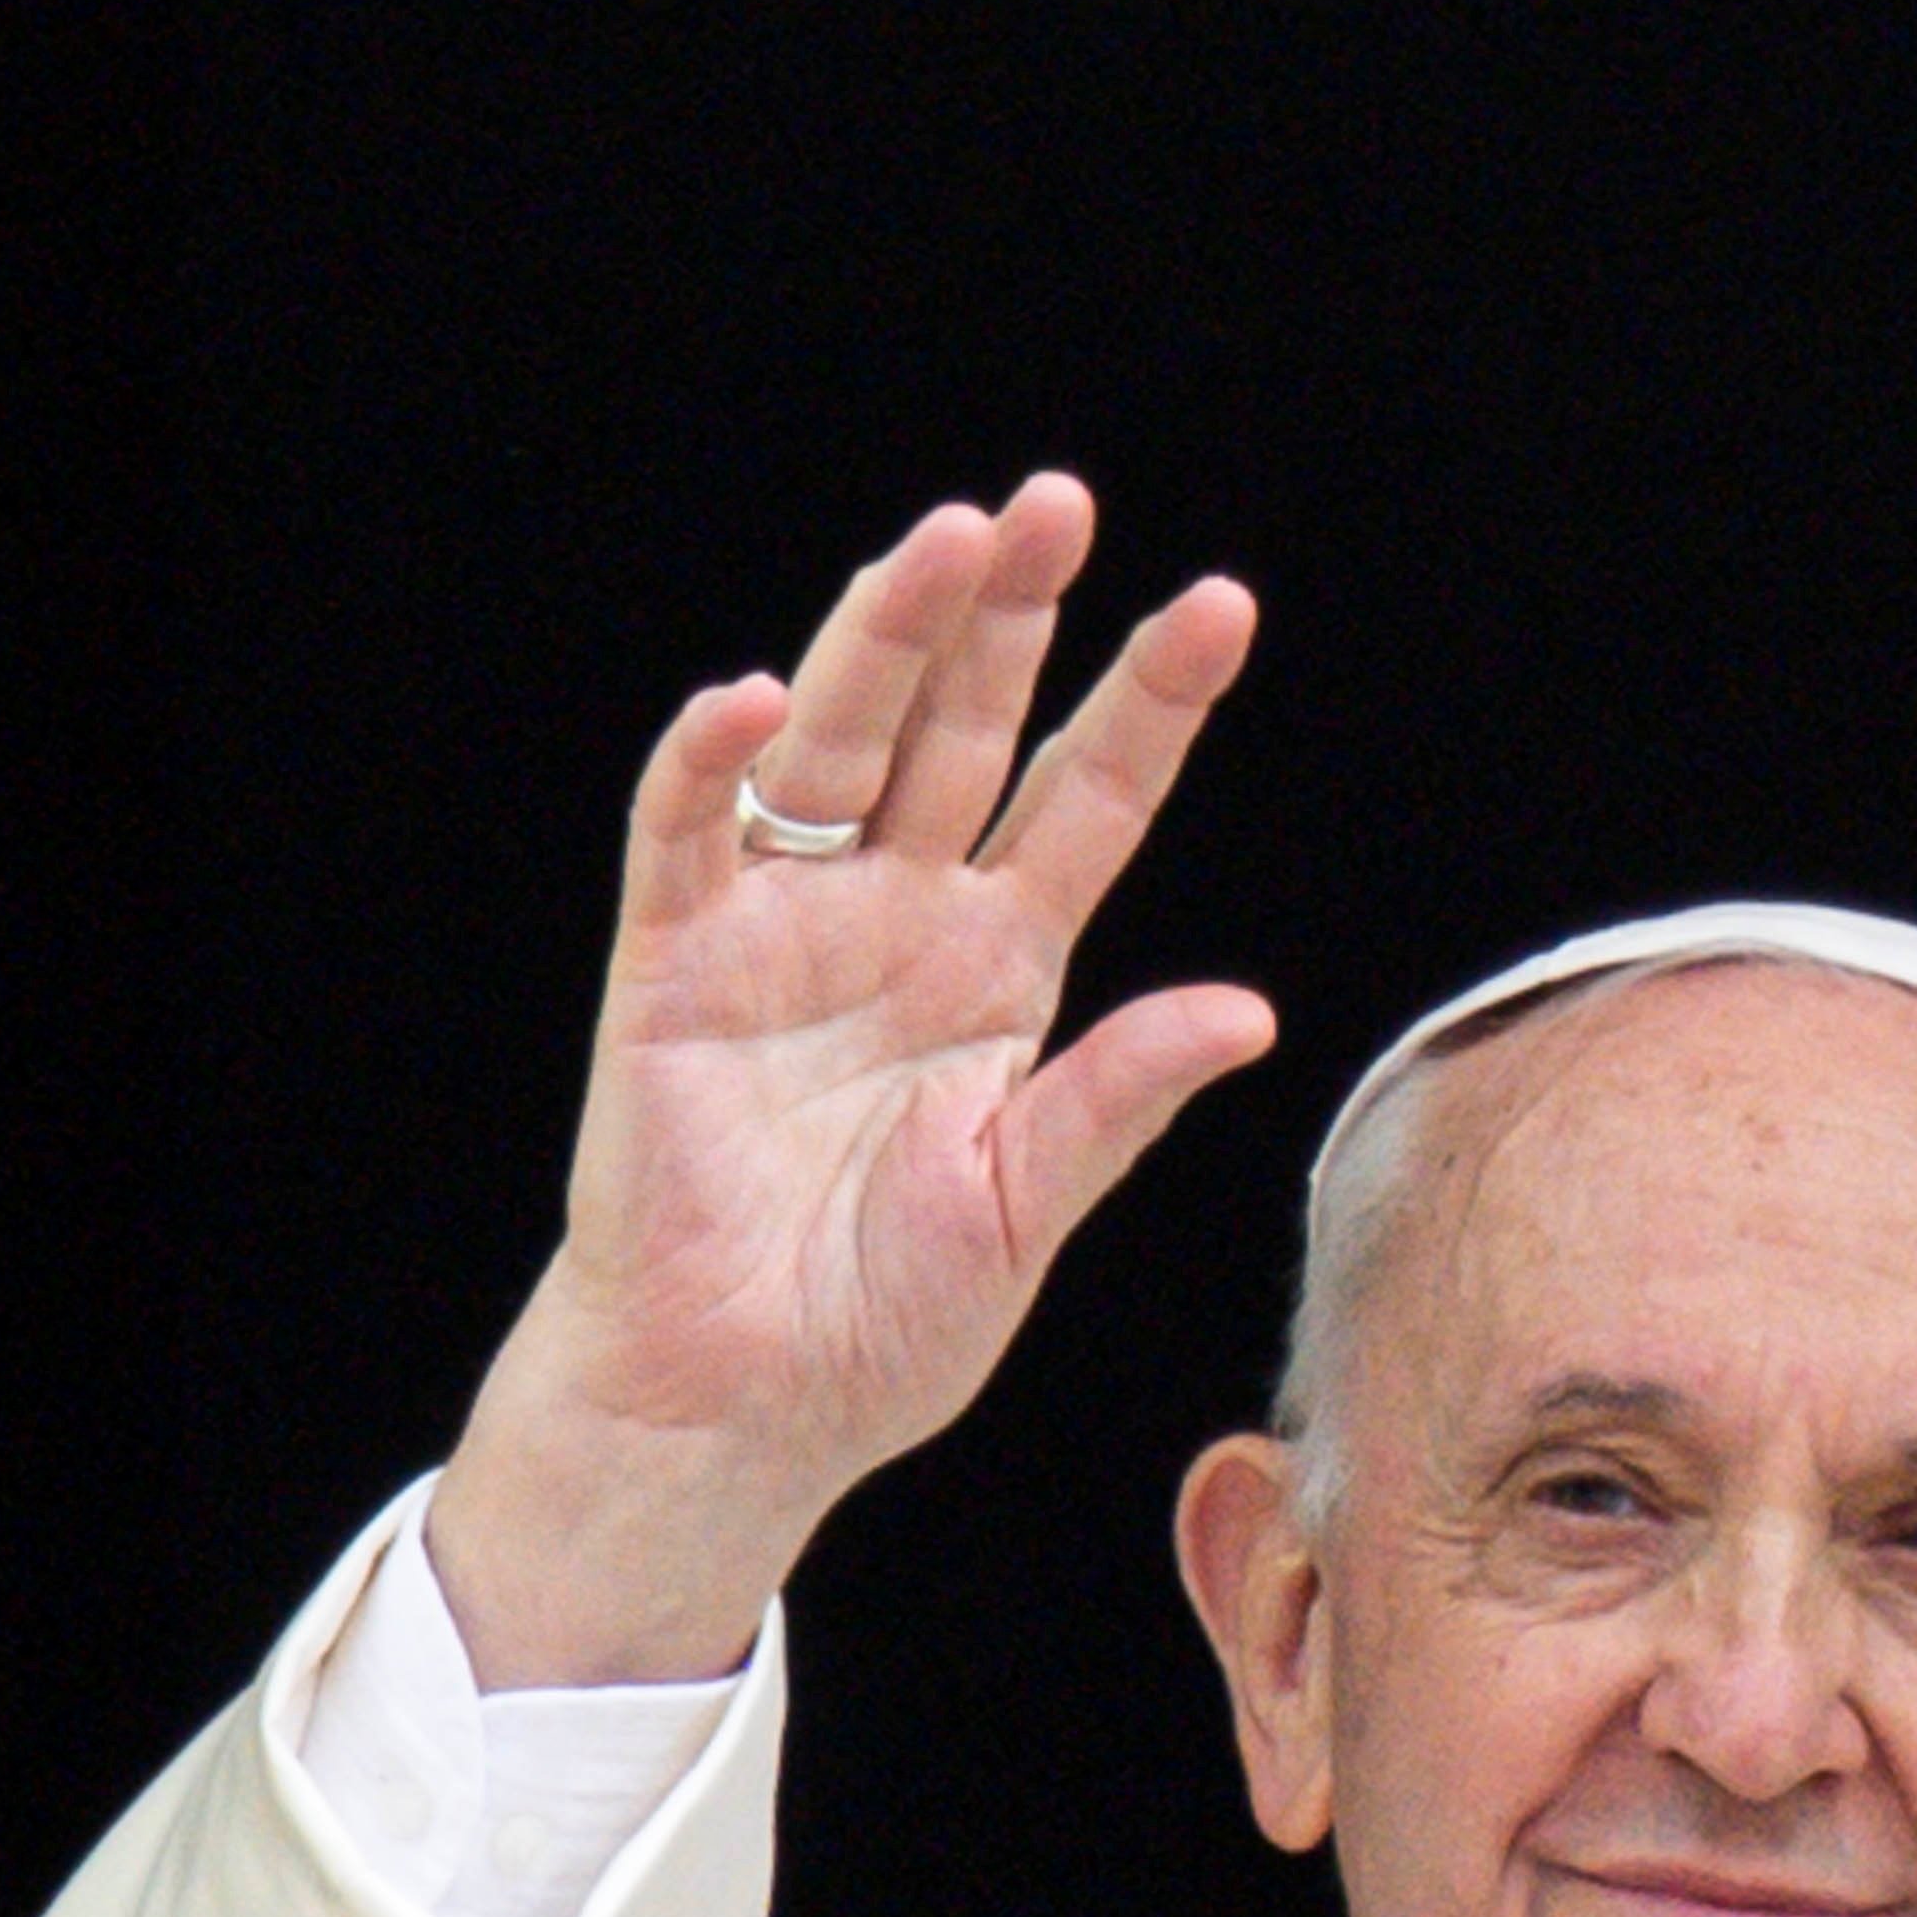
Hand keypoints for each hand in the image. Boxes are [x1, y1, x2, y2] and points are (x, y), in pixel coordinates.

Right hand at [422, 473, 1271, 1682]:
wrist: (740, 1410)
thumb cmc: (883, 1325)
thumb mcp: (1025, 1208)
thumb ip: (1115, 1101)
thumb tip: (1246, 1013)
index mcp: (1001, 970)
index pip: (1088, 800)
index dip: (1148, 704)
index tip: (1217, 606)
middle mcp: (898, 918)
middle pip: (962, 732)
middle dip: (1008, 618)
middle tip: (1055, 507)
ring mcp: (783, 929)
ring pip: (836, 746)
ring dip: (882, 641)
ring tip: (941, 543)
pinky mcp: (670, 964)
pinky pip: (686, 836)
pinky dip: (710, 764)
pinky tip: (753, 698)